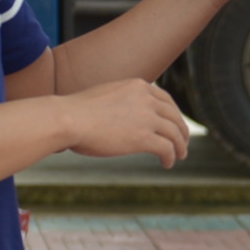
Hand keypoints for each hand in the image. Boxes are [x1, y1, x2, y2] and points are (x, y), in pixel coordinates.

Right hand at [62, 78, 190, 164]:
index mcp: (137, 86)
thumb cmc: (76, 111)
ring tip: (179, 156)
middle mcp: (146, 99)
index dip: (173, 114)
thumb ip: (121, 100)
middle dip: (181, 131)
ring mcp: (146, 117)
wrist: (67, 119)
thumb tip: (122, 115)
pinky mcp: (143, 137)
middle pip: (174, 116)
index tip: (174, 125)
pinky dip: (171, 157)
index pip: (165, 100)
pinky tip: (167, 163)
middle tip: (182, 143)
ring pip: (175, 133)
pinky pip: (167, 148)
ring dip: (180, 146)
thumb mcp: (105, 95)